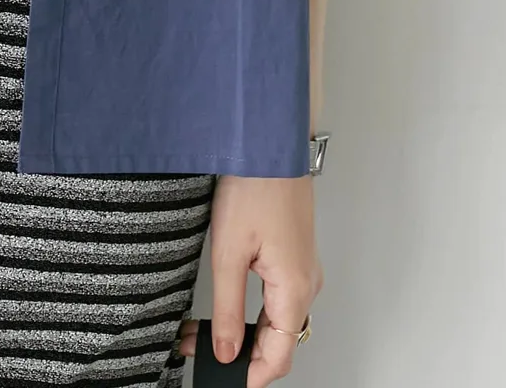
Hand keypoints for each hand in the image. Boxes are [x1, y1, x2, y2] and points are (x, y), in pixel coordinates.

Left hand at [173, 174, 322, 385]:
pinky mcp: (295, 255)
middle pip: (279, 340)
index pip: (280, 355)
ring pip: (279, 320)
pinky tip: (228, 308)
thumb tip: (226, 351)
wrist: (269, 142)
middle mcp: (307, 284)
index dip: (253, 376)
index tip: (227, 383)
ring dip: (245, 332)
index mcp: (296, 289)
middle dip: (241, 354)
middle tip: (198, 349)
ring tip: (203, 331)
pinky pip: (280, 298)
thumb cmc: (255, 187)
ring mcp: (304, 269)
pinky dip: (254, 312)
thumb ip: (226, 308)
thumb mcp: (229, 252)